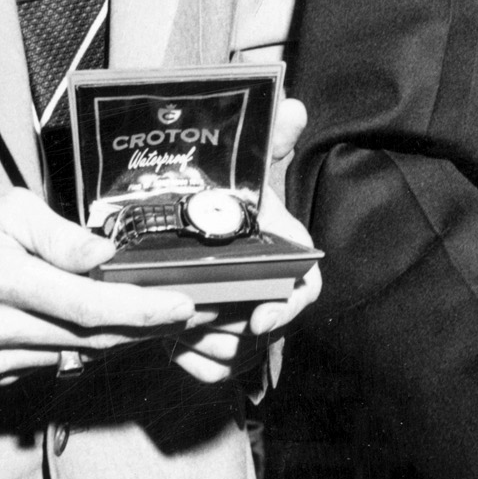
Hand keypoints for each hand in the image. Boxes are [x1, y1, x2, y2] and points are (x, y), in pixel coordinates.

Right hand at [0, 174, 200, 382]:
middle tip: (186, 313)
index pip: (87, 305)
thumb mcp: (9, 206)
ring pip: (75, 353)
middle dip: (145, 327)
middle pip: (89, 336)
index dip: (141, 310)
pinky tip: (99, 324)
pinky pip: (50, 362)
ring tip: (153, 316)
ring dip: (118, 338)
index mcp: (1, 279)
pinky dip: (80, 344)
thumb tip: (108, 256)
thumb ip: (62, 236)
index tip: (182, 306)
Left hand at [171, 96, 322, 387]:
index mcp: (283, 255)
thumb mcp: (241, 170)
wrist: (175, 236)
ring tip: (172, 321)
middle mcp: (269, 293)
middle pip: (265, 330)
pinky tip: (171, 344)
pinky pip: (213, 372)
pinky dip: (192, 363)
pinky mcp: (220, 349)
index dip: (288, 308)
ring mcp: (245, 324)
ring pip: (236, 355)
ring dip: (204, 344)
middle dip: (227, 328)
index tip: (257, 319)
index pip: (306, 288)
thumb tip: (293, 106)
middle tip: (188, 316)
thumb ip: (267, 140)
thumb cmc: (219, 205)